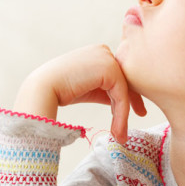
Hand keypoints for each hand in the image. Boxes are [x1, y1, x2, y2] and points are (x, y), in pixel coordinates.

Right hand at [14, 44, 146, 142]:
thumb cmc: (61, 91)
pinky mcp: (109, 69)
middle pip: (125, 80)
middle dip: (133, 101)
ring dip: (124, 114)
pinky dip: (121, 115)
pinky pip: (121, 95)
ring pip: (124, 90)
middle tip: (141, 116)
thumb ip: (106, 90)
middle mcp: (104, 51)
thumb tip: (124, 103)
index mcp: (98, 53)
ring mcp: (107, 58)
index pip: (119, 74)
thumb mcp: (89, 88)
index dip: (128, 94)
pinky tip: (117, 130)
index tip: (137, 110)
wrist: (43, 89)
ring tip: (121, 135)